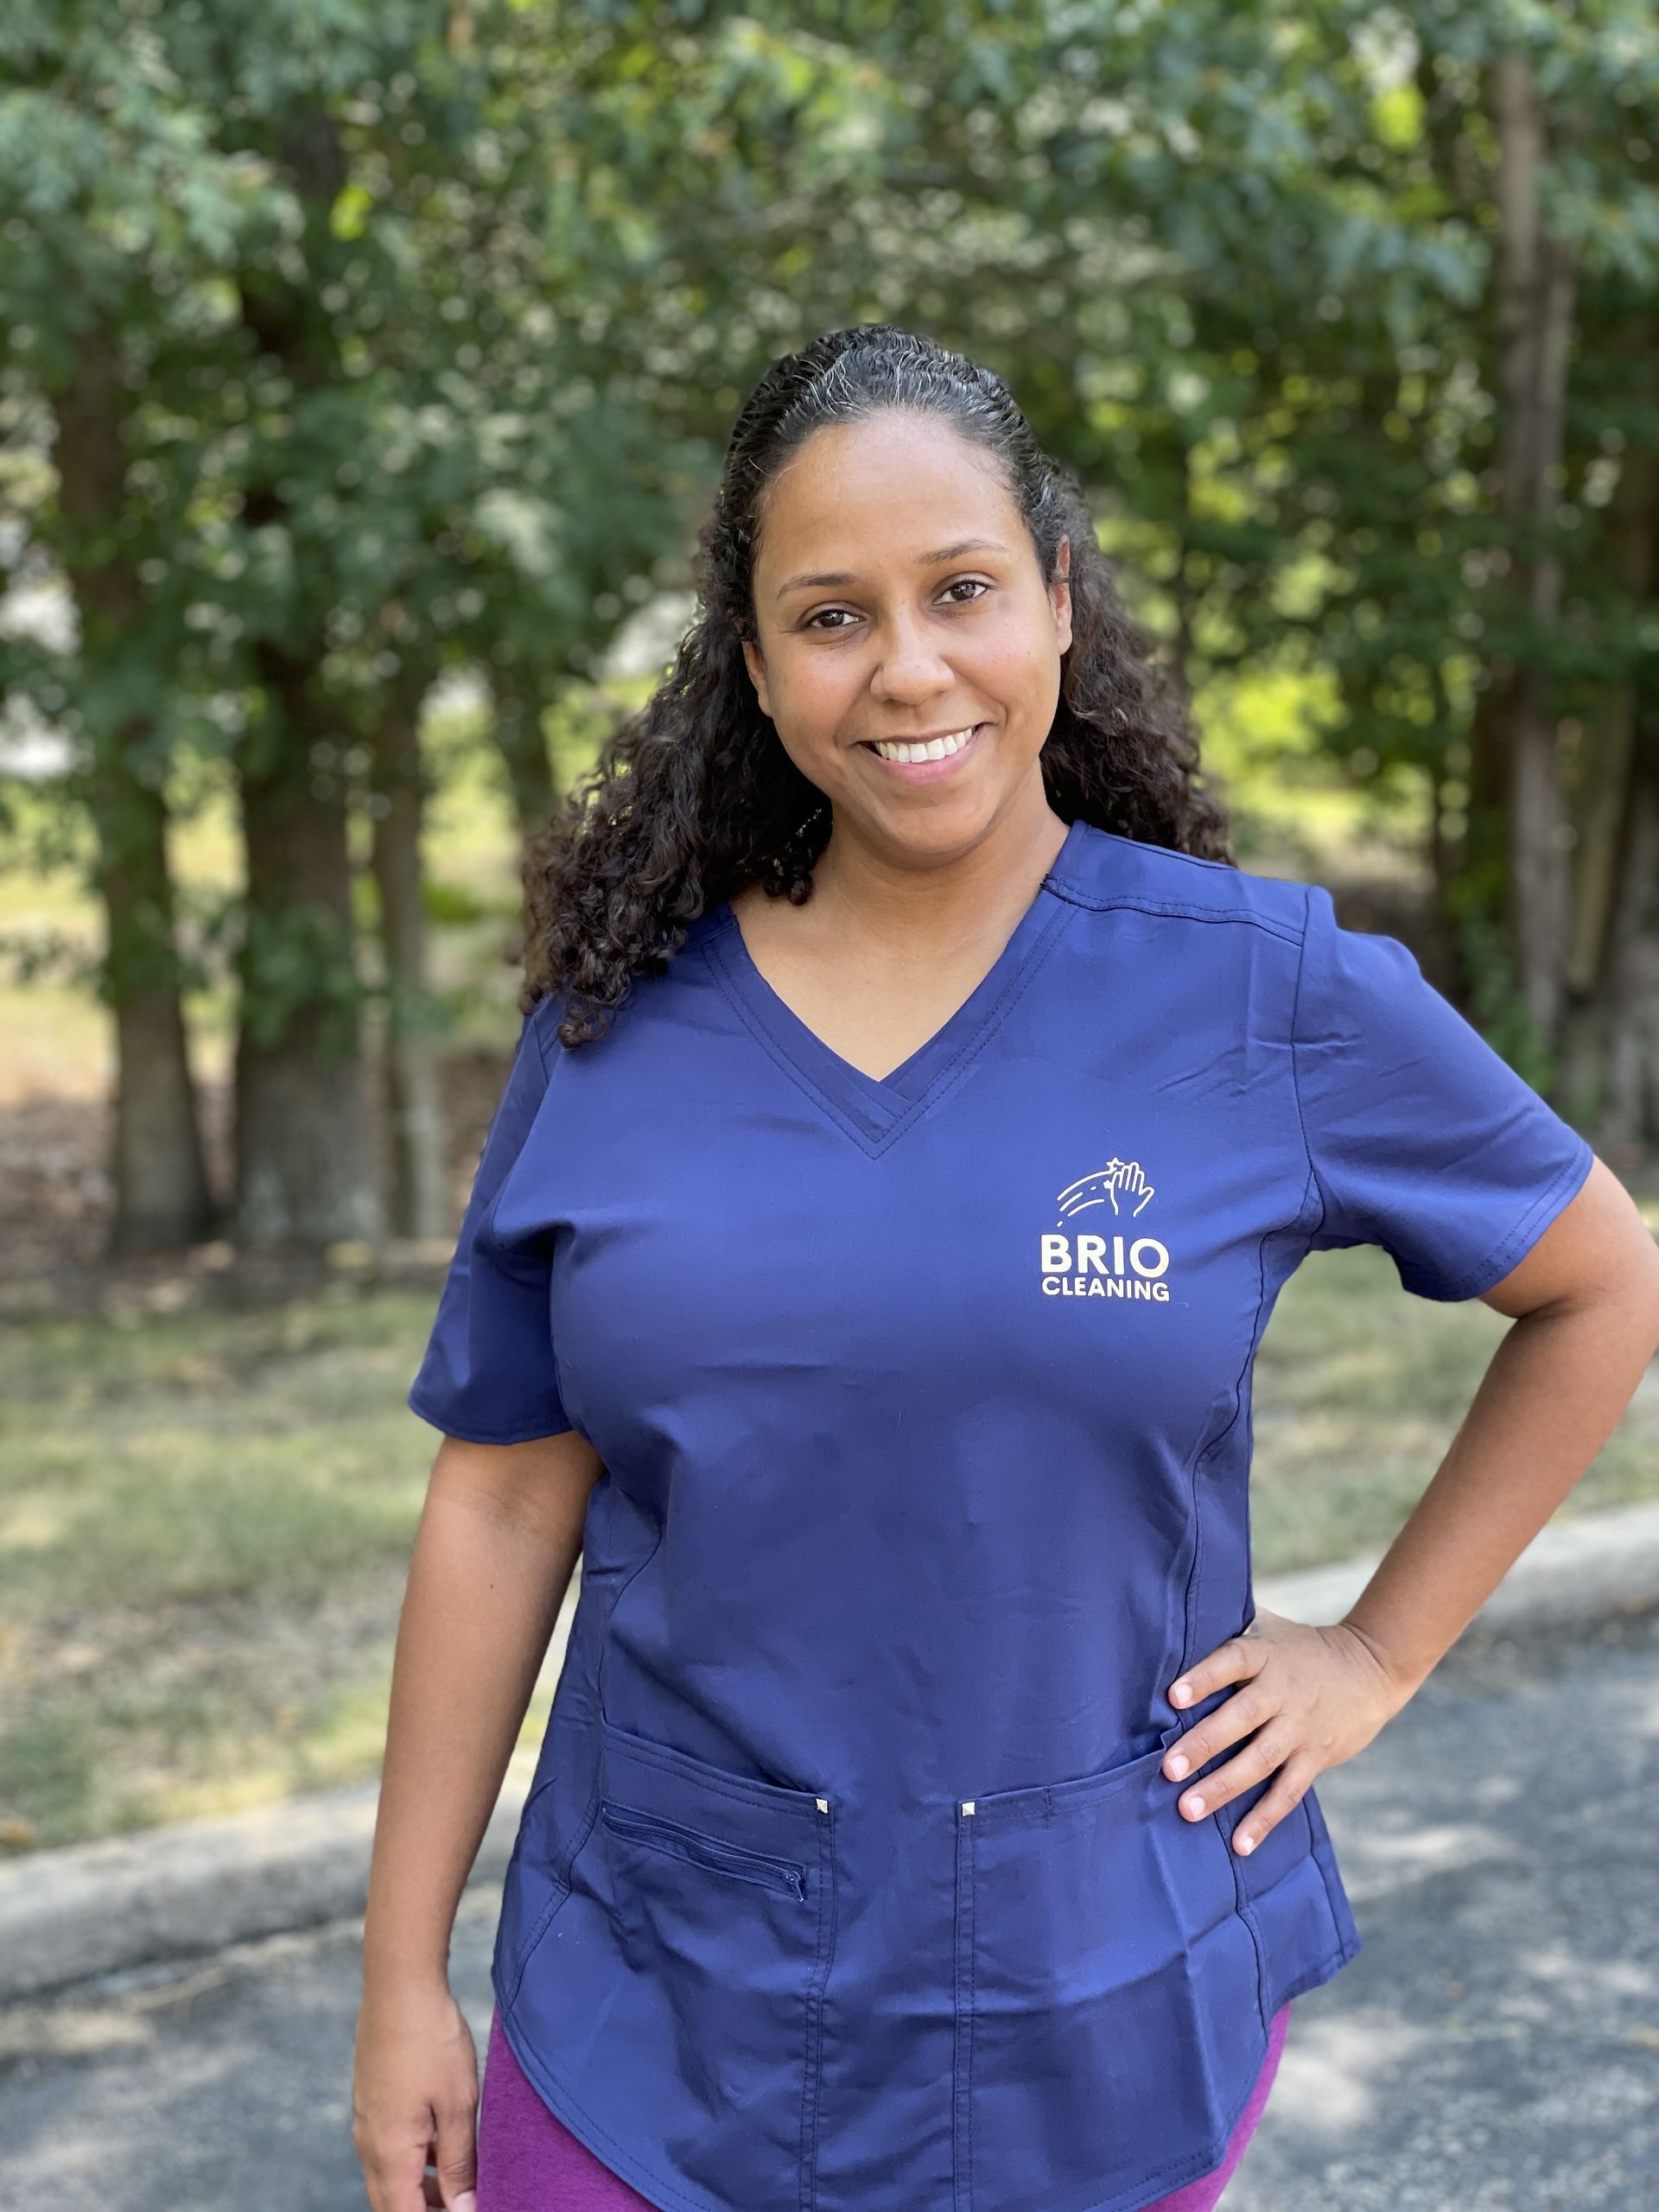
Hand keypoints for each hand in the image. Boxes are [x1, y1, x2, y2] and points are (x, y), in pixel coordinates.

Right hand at [352, 1978, 479, 2211]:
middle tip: (464, 2204)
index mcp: (388, 2152)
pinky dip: (413, 2162)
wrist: (400, 1984)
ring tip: (461, 2183)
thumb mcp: (459, 2105)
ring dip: (420, 2190)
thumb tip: (464, 2208)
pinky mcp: (372, 2101)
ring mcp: (366, 2121)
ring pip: (389, 2177)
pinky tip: (443, 2147)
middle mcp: (369, 2143)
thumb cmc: (432, 2039)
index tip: (466, 2211)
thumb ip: (459, 2163)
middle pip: (391, 2203)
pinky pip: (388, 2149)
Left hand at [1162, 1607, 1407, 1856]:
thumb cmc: (1299, 1647)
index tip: (1173, 1696)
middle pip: (1241, 1718)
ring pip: (1260, 1761)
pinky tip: (1240, 1844)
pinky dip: (1265, 1819)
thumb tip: (1169, 1607)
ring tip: (1188, 1809)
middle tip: (1170, 1768)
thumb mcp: (1267, 1626)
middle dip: (1205, 1744)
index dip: (1203, 1677)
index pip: (1231, 1662)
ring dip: (1224, 1787)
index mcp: (1264, 1654)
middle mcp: (1282, 1691)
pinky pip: (1289, 1792)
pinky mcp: (1316, 1757)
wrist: (1370, 1669)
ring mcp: (1300, 1727)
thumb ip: (1226, 1623)